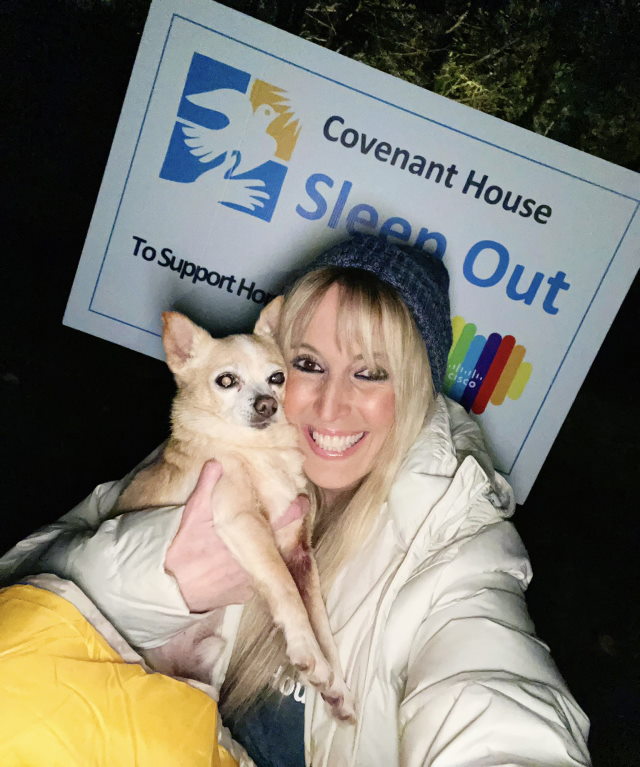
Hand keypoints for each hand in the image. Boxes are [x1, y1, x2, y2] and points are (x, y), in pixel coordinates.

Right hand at [164, 460, 307, 612]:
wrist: (170, 589)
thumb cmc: (182, 549)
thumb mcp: (192, 513)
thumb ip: (207, 486)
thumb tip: (216, 463)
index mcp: (248, 535)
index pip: (284, 520)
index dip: (294, 511)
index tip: (301, 503)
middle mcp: (255, 560)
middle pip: (272, 544)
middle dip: (270, 535)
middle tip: (263, 529)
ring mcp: (250, 580)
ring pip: (260, 565)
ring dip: (255, 558)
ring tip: (232, 553)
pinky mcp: (242, 596)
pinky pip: (249, 582)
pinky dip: (243, 576)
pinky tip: (227, 570)